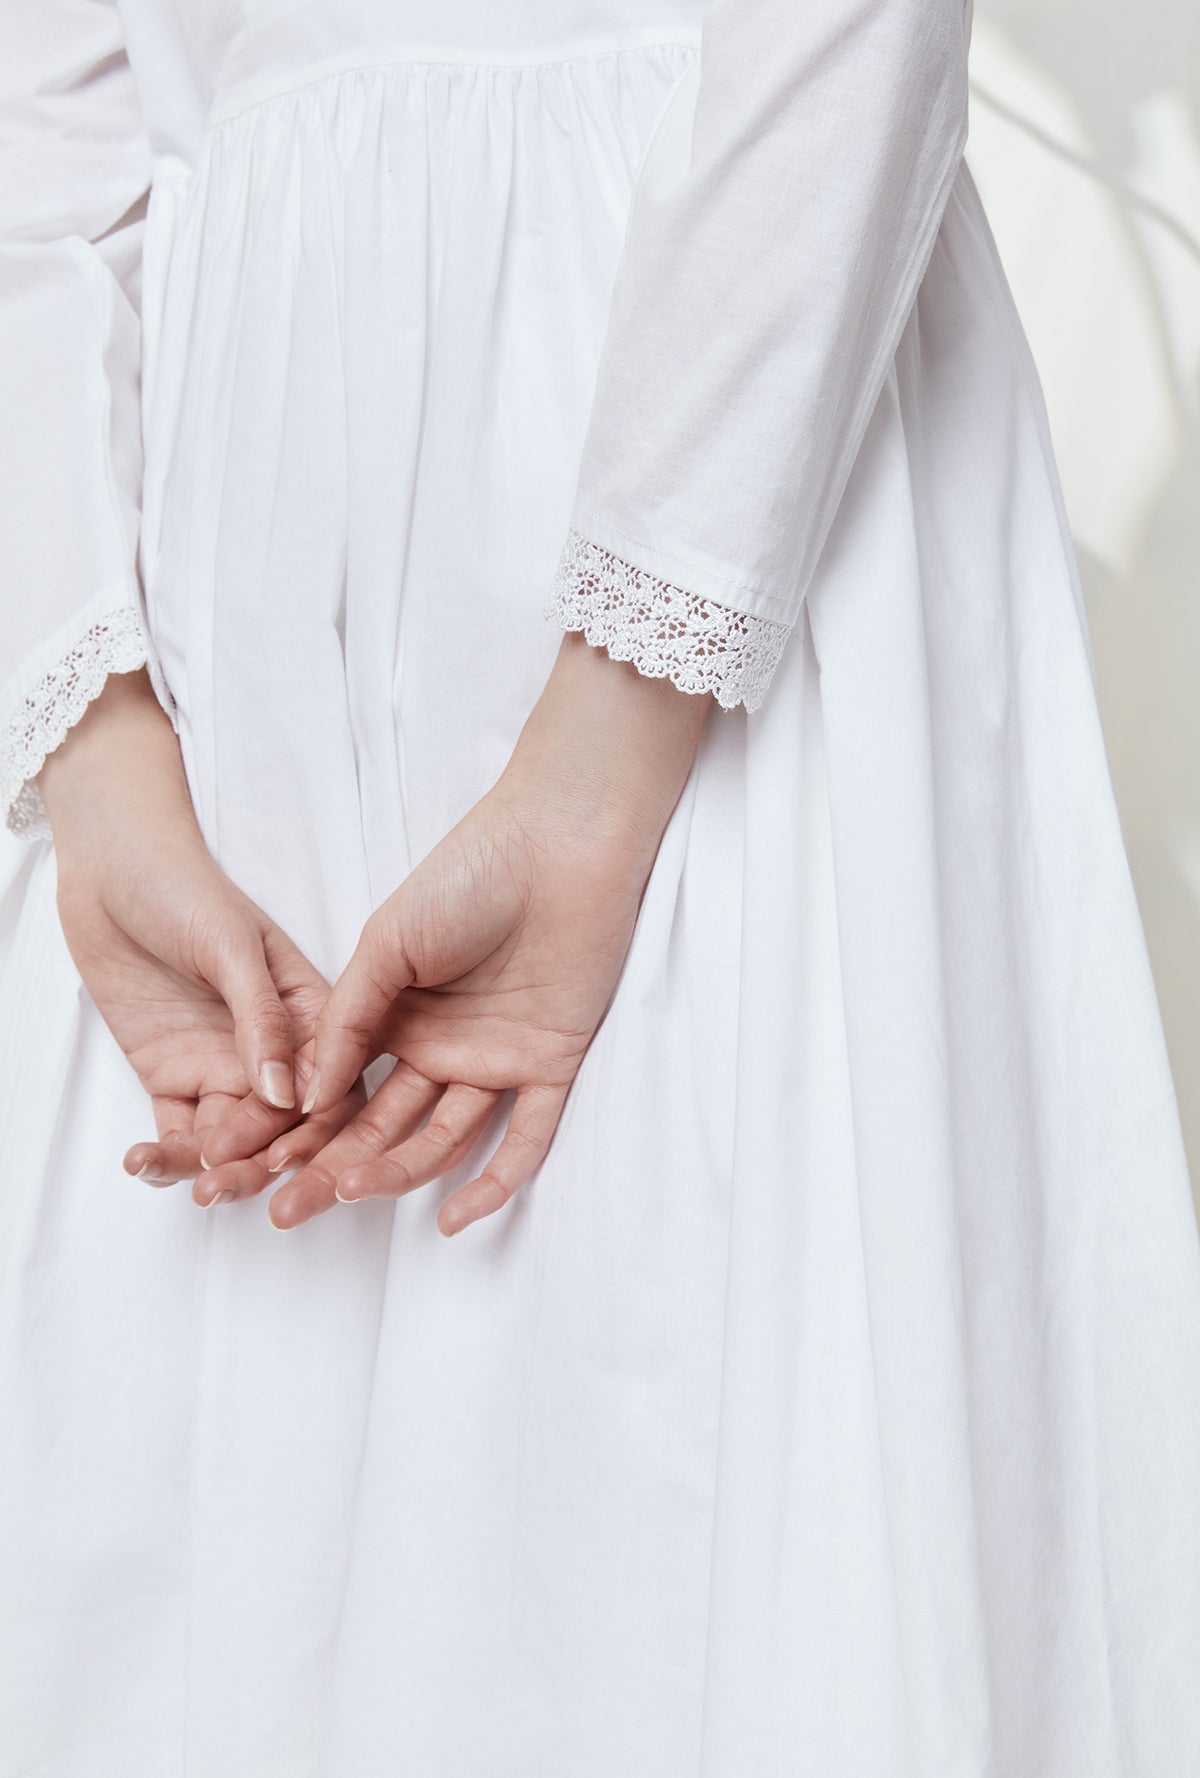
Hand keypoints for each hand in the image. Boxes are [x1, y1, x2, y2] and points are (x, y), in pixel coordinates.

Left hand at [40, 670, 359, 1201]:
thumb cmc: (182, 888)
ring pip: (231, 1138)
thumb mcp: (231, 945)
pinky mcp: (174, 1076)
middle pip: (283, 1126)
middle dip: (261, 1162)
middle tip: (229, 1184)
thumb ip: (260, 1018)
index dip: (315, 1128)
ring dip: (213, 1167)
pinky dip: (167, 1155)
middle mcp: (273, 1050)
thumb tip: (285, 1093)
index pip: (331, 1085)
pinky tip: (146, 1163)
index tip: (287, 1154)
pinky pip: (178, 1130)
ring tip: (190, 1184)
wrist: (109, 869)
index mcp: (310, 1014)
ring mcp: (223, 1066)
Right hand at [263, 634, 710, 1234]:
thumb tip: (304, 1096)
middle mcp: (442, 1048)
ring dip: (396, 1171)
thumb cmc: (467, 875)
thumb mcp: (386, 943)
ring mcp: (495, 1060)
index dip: (305, 1132)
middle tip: (290, 1208)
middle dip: (335, 1169)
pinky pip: (524, 1138)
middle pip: (385, 1125)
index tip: (259, 1170)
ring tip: (346, 1193)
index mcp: (396, 1016)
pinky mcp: (550, 1066)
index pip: (346, 1089)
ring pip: (442, 1137)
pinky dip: (494, 1181)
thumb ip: (349, 1019)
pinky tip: (454, 1219)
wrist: (556, 845)